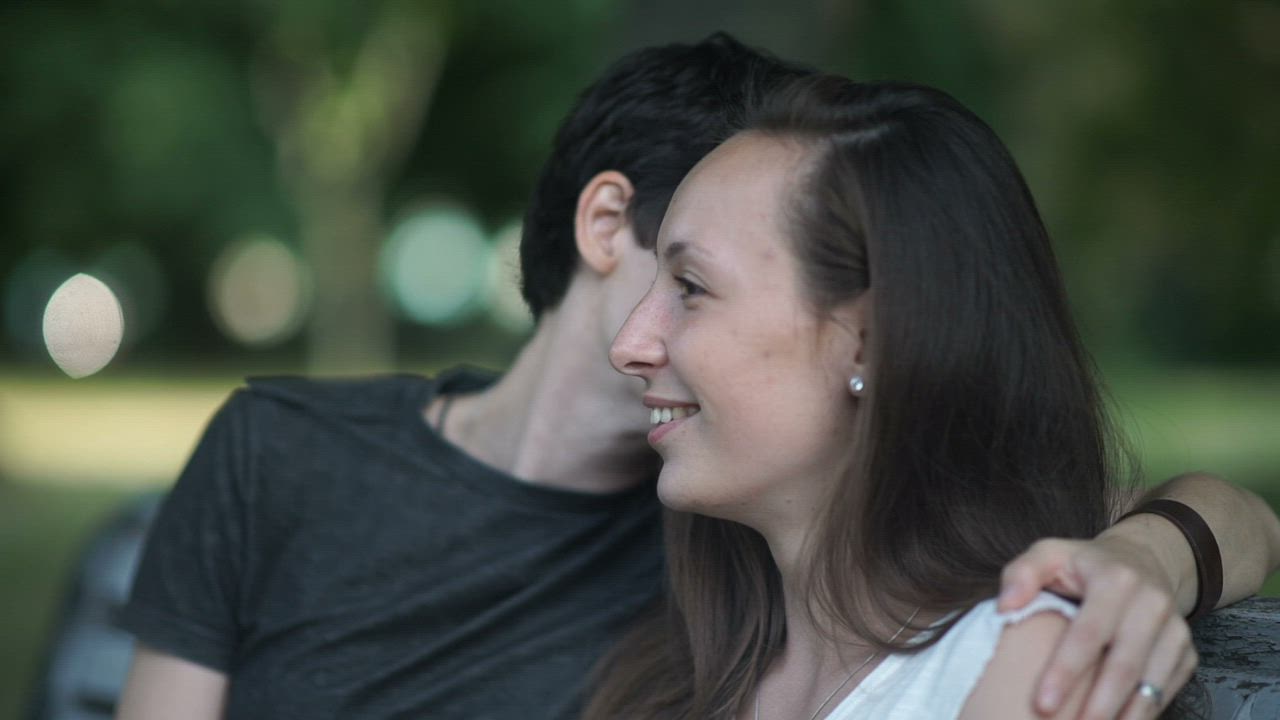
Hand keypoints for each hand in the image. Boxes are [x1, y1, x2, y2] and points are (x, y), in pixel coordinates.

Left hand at [998, 536, 1197, 719]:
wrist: (1143, 559)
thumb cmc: (1084, 564)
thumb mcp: (1049, 554)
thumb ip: (1022, 574)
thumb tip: (1005, 607)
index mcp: (1116, 580)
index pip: (1089, 633)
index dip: (1066, 670)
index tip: (1042, 703)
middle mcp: (1153, 604)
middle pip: (1125, 665)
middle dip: (1098, 706)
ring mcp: (1175, 630)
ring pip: (1151, 684)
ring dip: (1125, 717)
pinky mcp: (1187, 652)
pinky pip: (1166, 690)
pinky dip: (1144, 713)